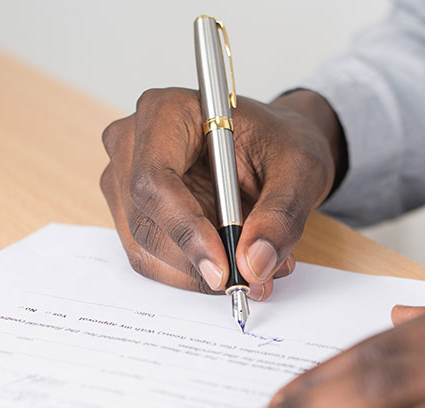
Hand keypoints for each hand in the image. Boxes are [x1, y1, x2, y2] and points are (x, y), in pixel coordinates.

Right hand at [100, 89, 343, 299]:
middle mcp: (132, 143)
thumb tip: (254, 264)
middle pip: (145, 221)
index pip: (155, 180)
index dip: (186, 229)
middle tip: (251, 279)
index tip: (223, 268)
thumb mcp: (300, 171)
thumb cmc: (280, 143)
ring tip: (254, 269)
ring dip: (197, 273)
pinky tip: (231, 263)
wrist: (273, 147)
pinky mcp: (132, 212)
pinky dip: (192, 273)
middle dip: (197, 261)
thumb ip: (280, 216)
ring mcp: (125, 180)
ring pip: (145, 248)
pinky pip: (151, 258)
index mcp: (166, 111)